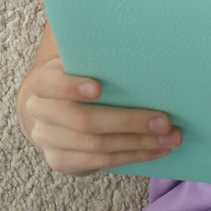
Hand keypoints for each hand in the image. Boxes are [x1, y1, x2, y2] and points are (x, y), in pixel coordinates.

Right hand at [19, 56, 183, 175]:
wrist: (53, 108)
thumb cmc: (81, 76)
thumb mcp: (82, 62)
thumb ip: (99, 59)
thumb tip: (146, 49)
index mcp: (43, 82)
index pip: (49, 83)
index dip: (71, 87)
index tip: (99, 89)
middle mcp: (39, 112)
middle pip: (83, 121)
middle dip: (129, 121)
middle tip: (164, 121)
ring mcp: (48, 140)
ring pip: (97, 145)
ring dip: (139, 143)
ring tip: (170, 137)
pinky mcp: (60, 161)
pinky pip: (100, 162)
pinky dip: (133, 156)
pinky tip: (157, 149)